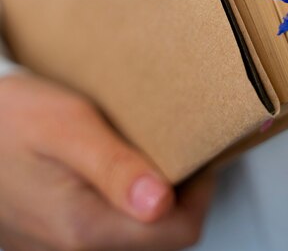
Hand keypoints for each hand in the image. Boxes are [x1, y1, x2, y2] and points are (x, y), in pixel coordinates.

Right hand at [0, 73, 215, 250]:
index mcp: (84, 227)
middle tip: (168, 149)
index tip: (192, 155)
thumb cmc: (12, 119)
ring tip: (141, 154)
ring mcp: (62, 250)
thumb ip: (114, 167)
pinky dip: (123, 204)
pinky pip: (108, 232)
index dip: (199, 192)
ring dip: (150, 200)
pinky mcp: (54, 240)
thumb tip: (161, 202)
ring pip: (136, 237)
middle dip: (176, 195)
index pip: (179, 231)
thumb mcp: (68, 127)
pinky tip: (112, 171)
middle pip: (161, 239)